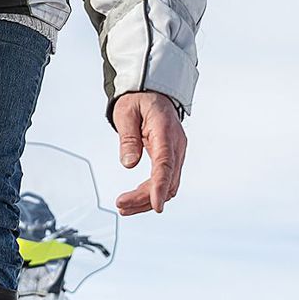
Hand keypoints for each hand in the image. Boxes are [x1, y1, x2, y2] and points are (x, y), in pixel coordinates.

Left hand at [111, 91, 187, 214]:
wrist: (153, 92)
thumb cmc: (140, 100)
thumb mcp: (126, 113)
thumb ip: (128, 138)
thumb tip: (129, 163)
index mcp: (165, 131)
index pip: (165, 164)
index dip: (160, 187)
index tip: (156, 205)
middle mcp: (176, 145)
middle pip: (168, 180)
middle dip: (147, 198)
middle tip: (121, 205)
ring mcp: (176, 152)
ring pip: (169, 185)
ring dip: (148, 199)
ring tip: (124, 207)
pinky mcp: (172, 157)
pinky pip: (166, 180)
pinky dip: (152, 192)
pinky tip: (136, 199)